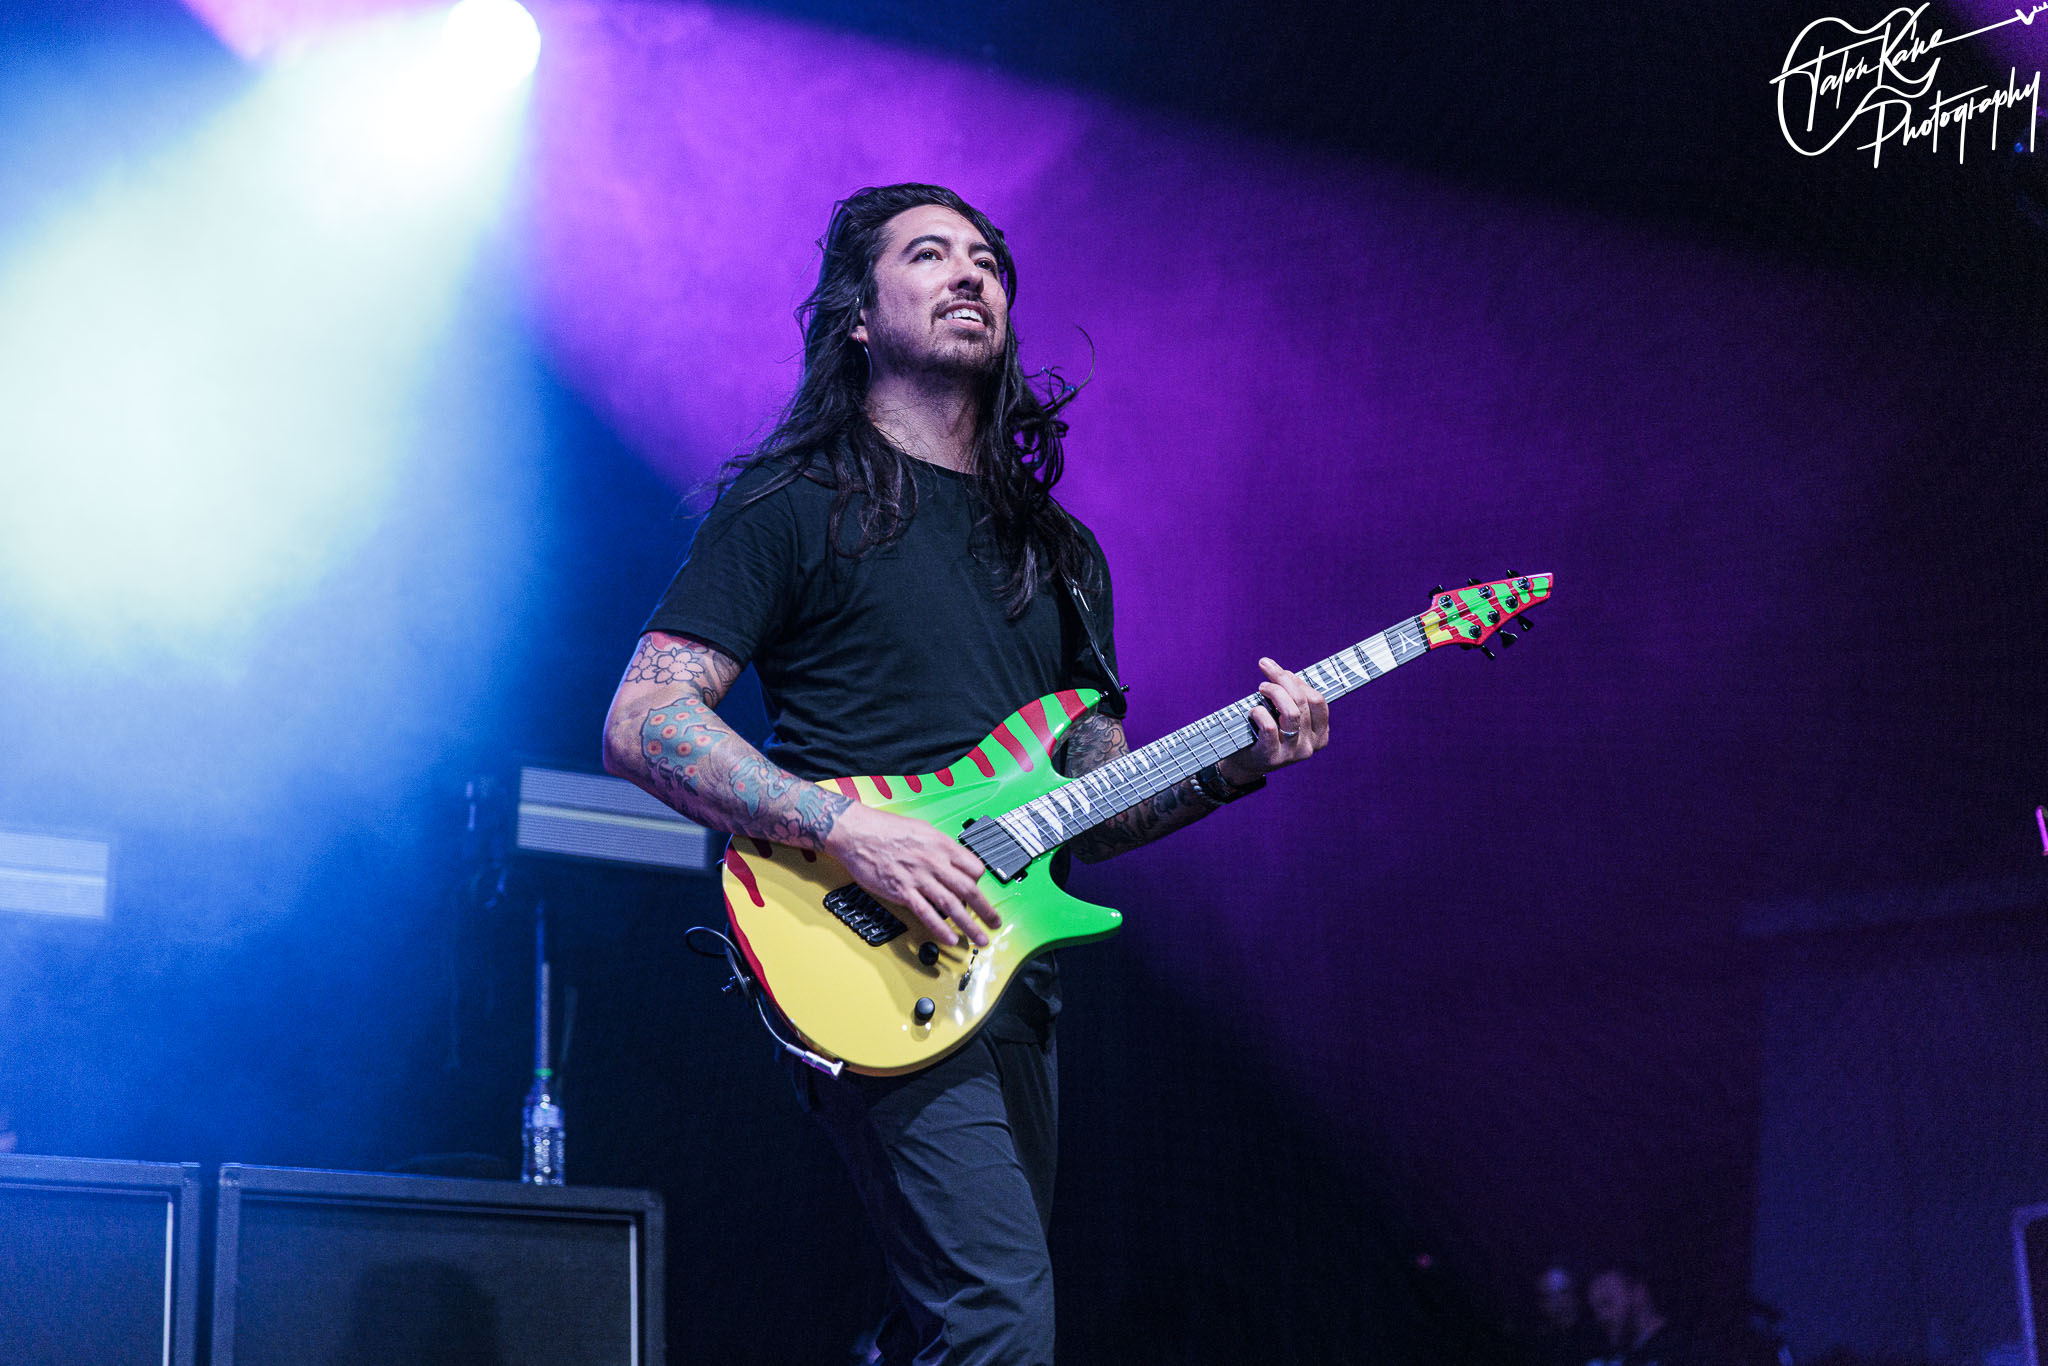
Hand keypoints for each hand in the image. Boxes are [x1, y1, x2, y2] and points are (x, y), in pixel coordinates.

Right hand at [822, 801, 999, 947]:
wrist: (857, 832)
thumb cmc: (885, 828)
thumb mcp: (922, 829)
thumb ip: (939, 846)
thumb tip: (951, 857)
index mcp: (942, 845)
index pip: (974, 868)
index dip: (979, 883)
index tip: (980, 893)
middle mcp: (935, 862)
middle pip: (969, 890)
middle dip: (986, 911)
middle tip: (995, 923)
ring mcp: (920, 878)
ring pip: (953, 906)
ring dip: (969, 926)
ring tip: (979, 939)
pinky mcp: (903, 892)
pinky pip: (927, 914)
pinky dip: (941, 928)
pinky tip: (950, 939)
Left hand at [1217, 656, 1328, 784]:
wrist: (1247, 764)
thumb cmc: (1267, 734)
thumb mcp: (1286, 720)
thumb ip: (1292, 701)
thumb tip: (1284, 673)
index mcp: (1320, 734)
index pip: (1318, 701)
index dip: (1300, 681)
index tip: (1283, 671)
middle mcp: (1310, 745)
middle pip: (1302, 702)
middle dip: (1283, 679)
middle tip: (1266, 670)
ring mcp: (1292, 753)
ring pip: (1291, 712)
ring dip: (1275, 692)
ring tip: (1262, 687)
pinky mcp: (1273, 757)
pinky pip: (1271, 727)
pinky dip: (1260, 713)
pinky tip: (1253, 710)